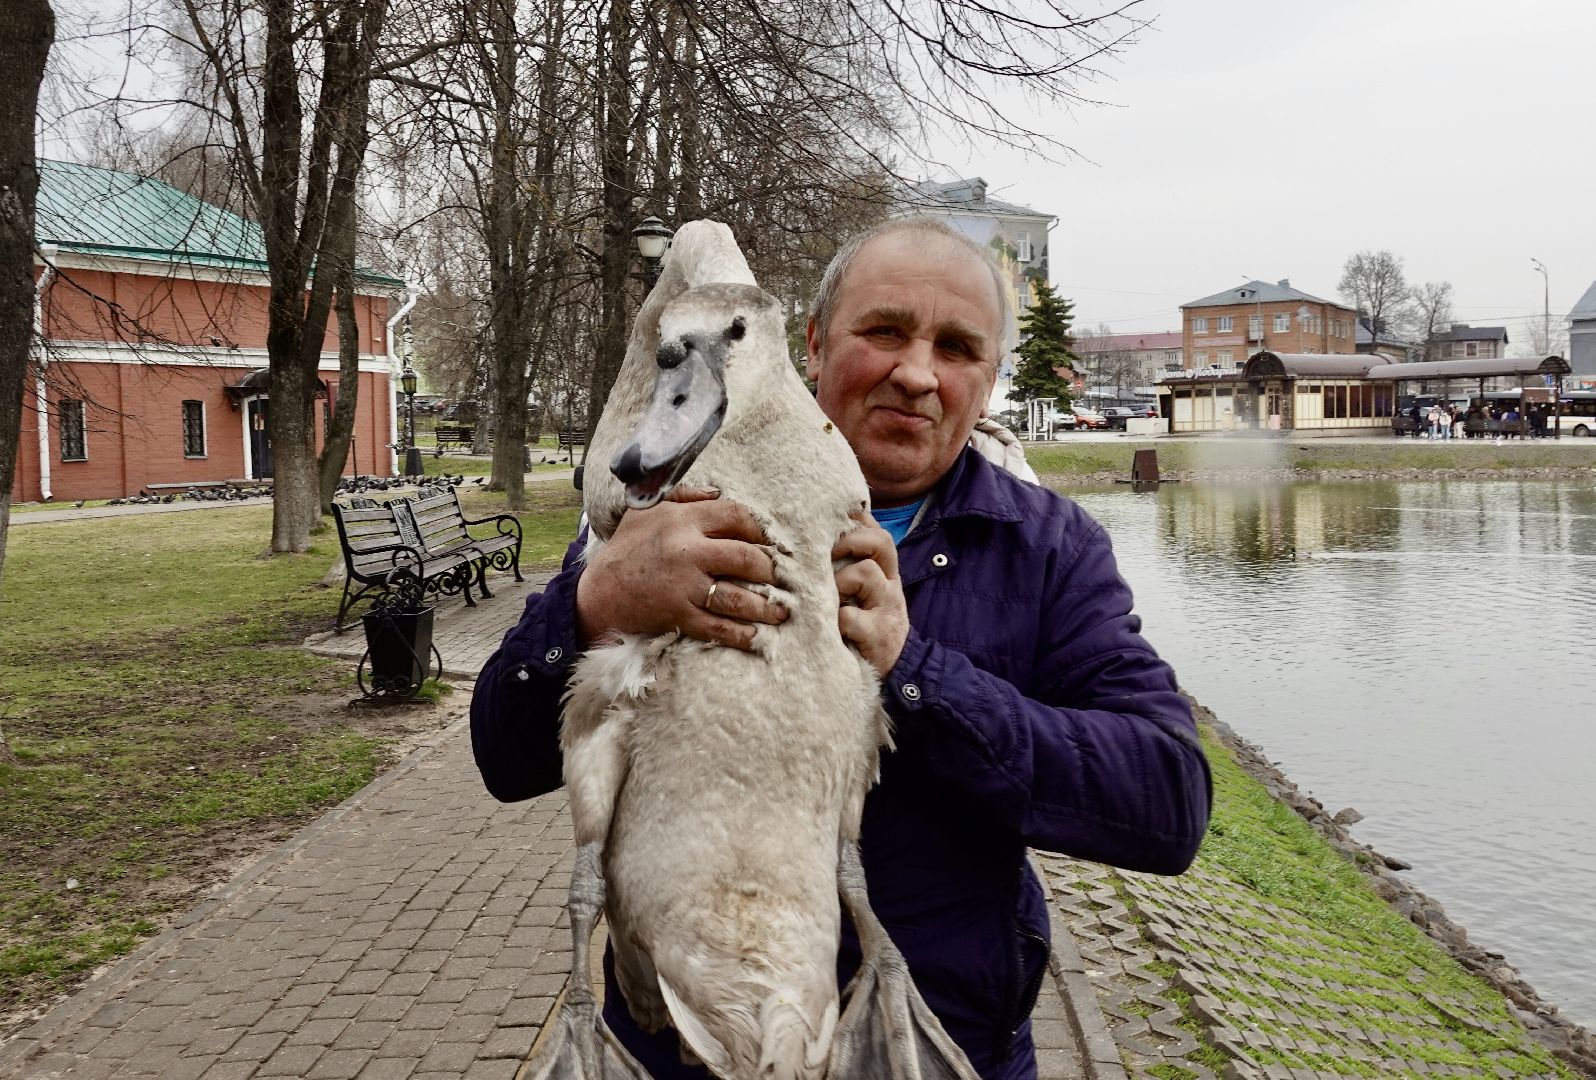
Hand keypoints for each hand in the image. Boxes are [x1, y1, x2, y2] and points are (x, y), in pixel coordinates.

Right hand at [576, 486, 787, 650]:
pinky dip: (740, 634)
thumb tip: (718, 492)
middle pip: (744, 557)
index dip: (760, 528)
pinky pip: (717, 626)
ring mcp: (683, 585)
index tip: (774, 541)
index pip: (735, 515)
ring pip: (735, 596)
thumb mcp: (647, 511)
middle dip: (770, 569)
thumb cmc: (627, 548)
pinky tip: (757, 637)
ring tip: (781, 612)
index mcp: (682, 521)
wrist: (598, 593)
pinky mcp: (678, 615)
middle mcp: (686, 551)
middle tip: (783, 578)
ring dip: (764, 607)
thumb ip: (683, 496)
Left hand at [832, 513, 908, 676]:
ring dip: (840, 580)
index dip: (855, 521)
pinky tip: (830, 626)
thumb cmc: (871, 625)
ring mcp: (885, 608)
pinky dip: (837, 619)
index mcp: (886, 571)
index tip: (830, 522)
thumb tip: (827, 533)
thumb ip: (854, 566)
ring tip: (829, 597)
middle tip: (825, 554)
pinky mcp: (877, 635)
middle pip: (880, 541)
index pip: (877, 531)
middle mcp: (890, 584)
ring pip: (866, 572)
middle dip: (849, 540)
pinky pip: (851, 616)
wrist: (900, 670)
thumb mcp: (868, 592)